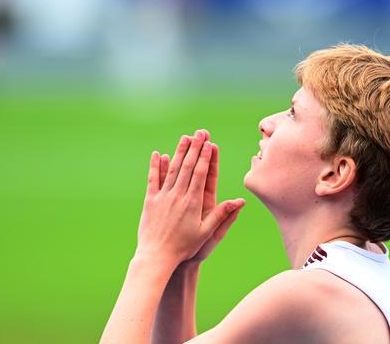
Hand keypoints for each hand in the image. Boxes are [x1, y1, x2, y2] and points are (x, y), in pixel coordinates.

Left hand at [135, 130, 244, 269]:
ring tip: (185, 138)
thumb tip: (240, 202)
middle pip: (188, 167)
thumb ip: (223, 215)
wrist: (157, 257)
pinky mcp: (150, 201)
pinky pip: (153, 180)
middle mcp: (178, 196)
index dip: (205, 157)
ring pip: (172, 169)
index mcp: (193, 202)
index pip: (201, 174)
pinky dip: (156, 166)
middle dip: (195, 148)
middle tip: (200, 133)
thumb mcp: (207, 233)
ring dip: (179, 152)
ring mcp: (163, 197)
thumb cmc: (185, 247)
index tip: (209, 143)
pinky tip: (159, 154)